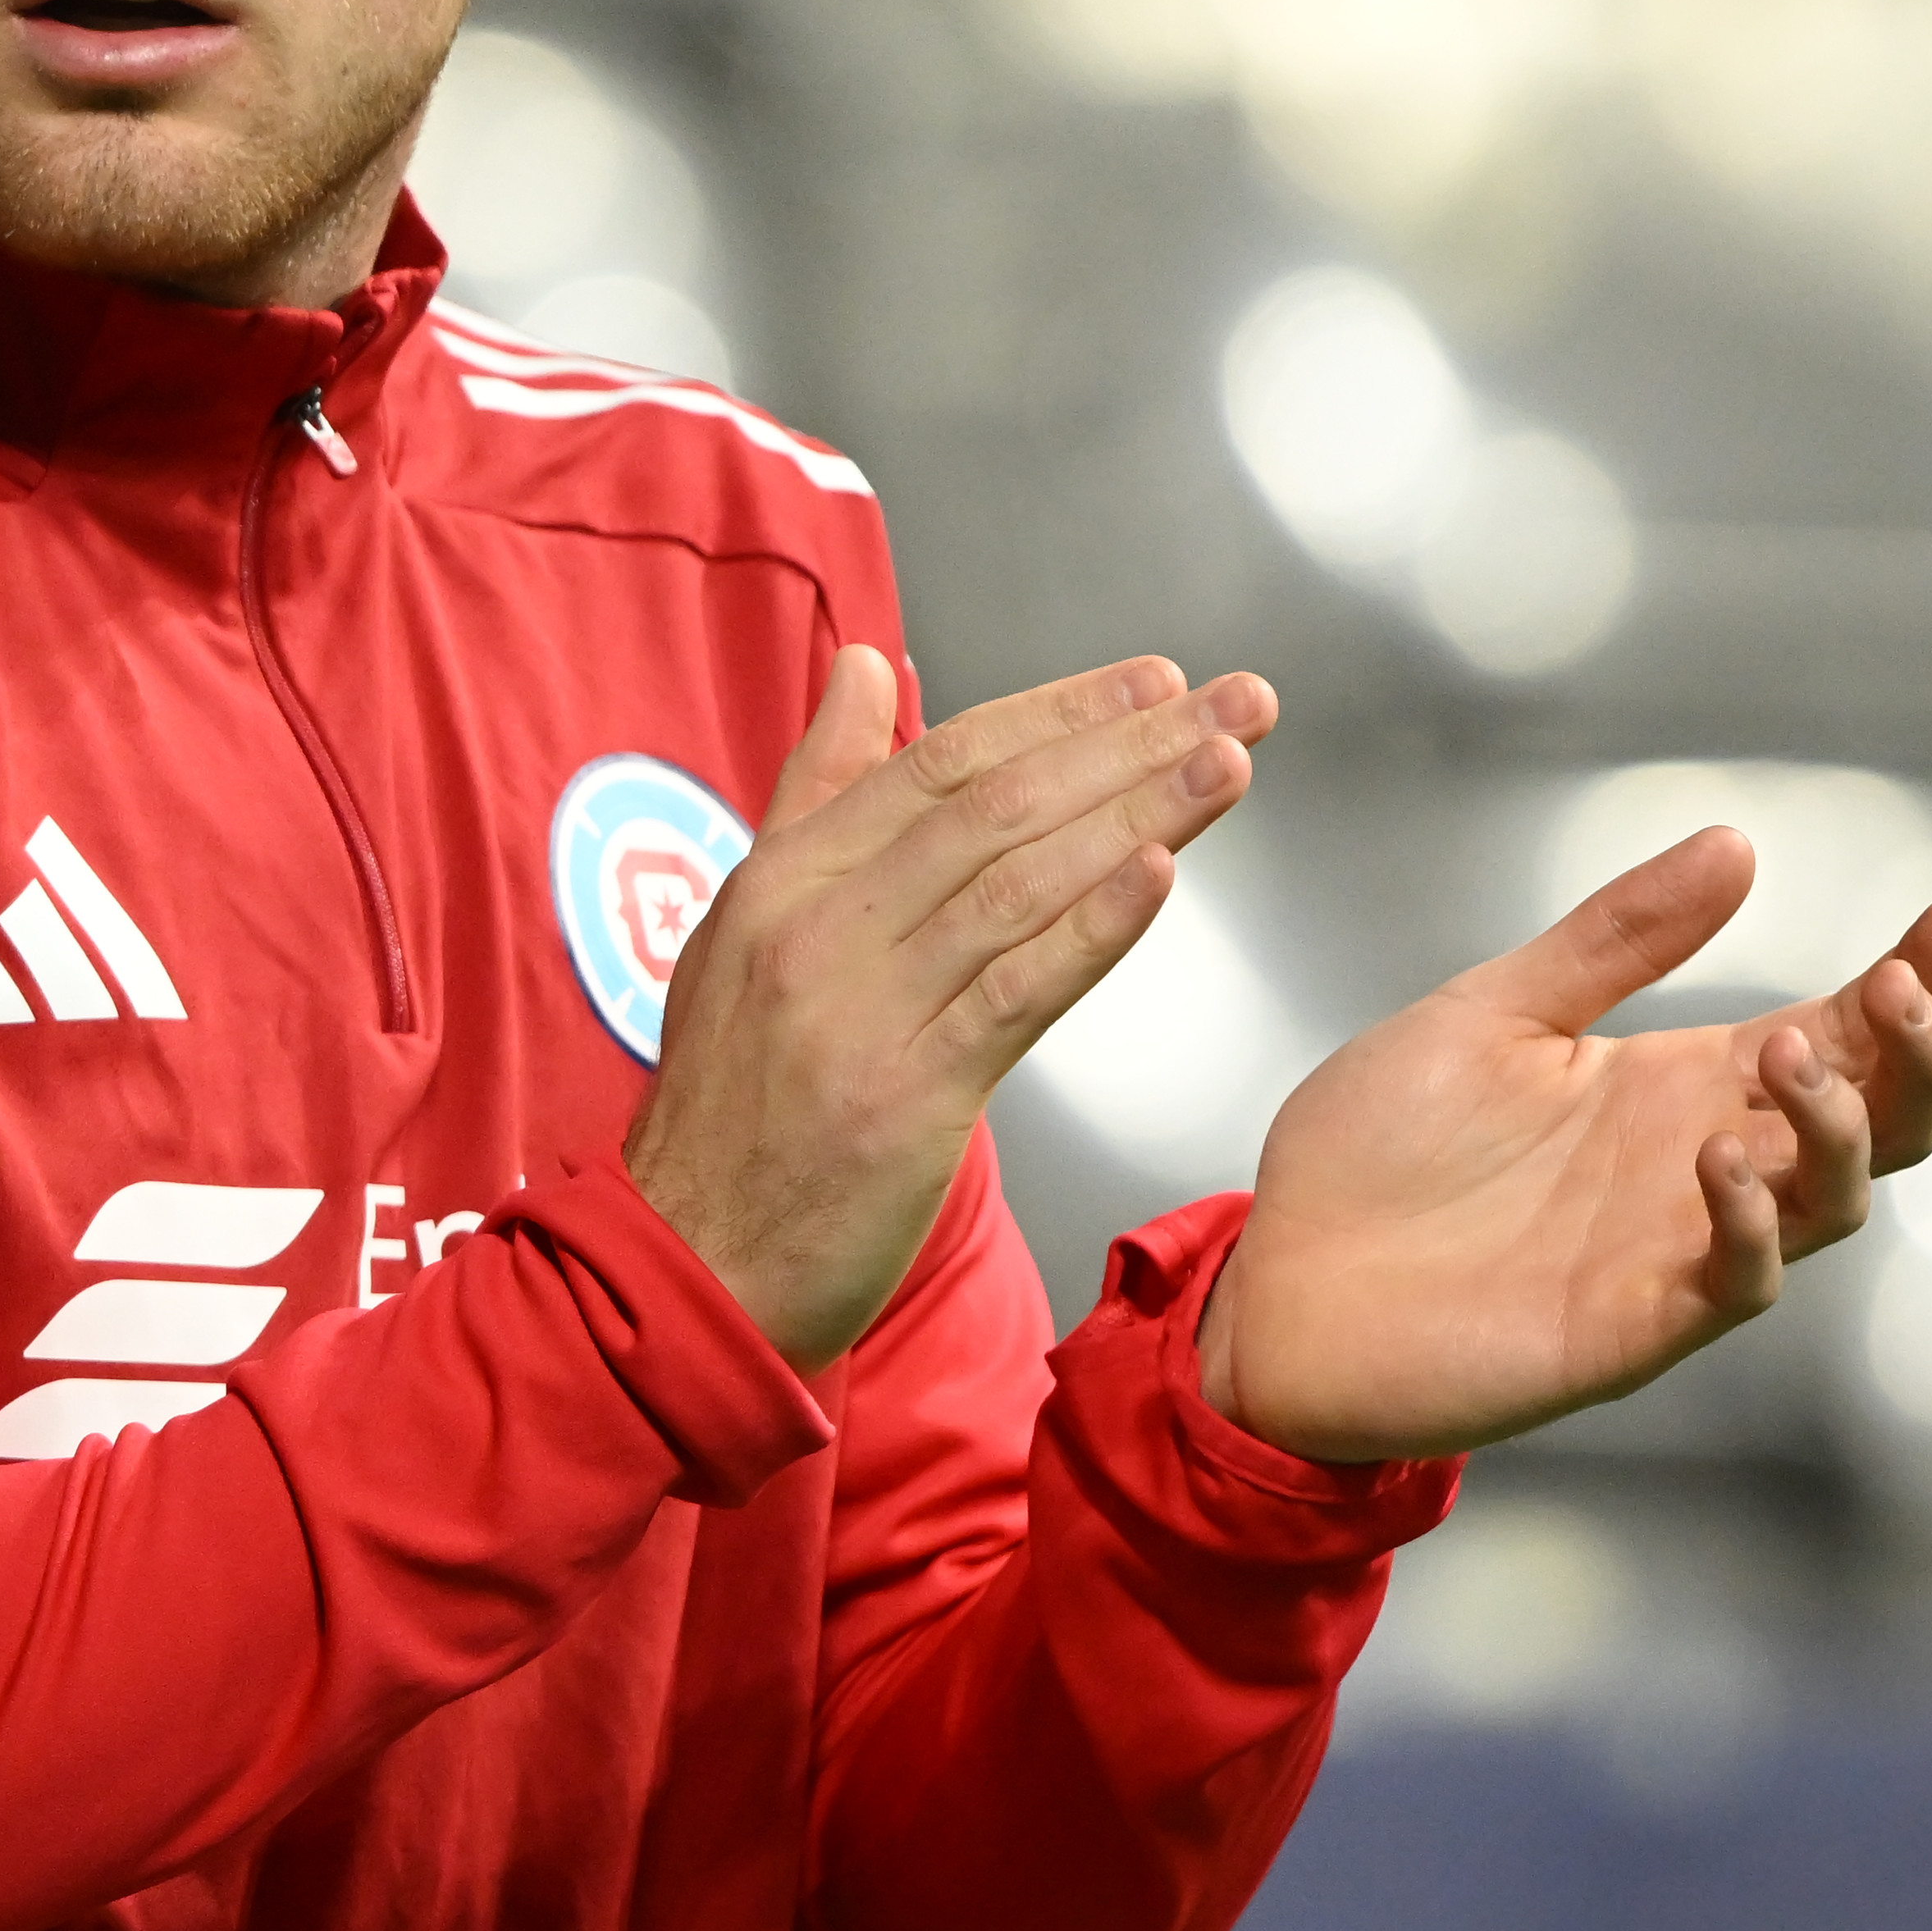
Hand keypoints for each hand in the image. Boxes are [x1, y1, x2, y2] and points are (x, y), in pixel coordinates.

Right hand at [627, 646, 1273, 1373]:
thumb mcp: (746, 924)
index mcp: (781, 879)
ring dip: (1138, 814)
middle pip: (993, 807)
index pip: (938, 762)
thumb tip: (866, 667)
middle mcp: (814, 928)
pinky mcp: (903, 1100)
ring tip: (1230, 766)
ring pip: (1014, 884)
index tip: (1154, 683)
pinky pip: (1012, 993)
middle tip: (1238, 704)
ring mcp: (856, 1012)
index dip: (1056, 712)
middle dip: (1128, 745)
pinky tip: (1159, 874)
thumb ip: (817, 792)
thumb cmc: (735, 1103)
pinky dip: (1090, 927)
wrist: (693, 1263)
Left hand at [1200, 831, 1931, 1460]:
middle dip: (1914, 1057)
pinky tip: (1724, 1161)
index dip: (1911, 981)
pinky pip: (1738, 1281)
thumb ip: (1613, 939)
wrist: (1280, 1278)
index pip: (1838, 1031)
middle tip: (1899, 990)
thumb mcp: (1494, 1012)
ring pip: (1832, 1201)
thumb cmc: (1381, 1152)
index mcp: (1679, 1086)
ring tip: (1787, 1051)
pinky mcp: (1633, 1326)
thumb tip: (1736, 844)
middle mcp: (1703, 1167)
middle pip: (1877, 1122)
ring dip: (1836, 1127)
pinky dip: (1752, 1224)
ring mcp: (1677, 1251)